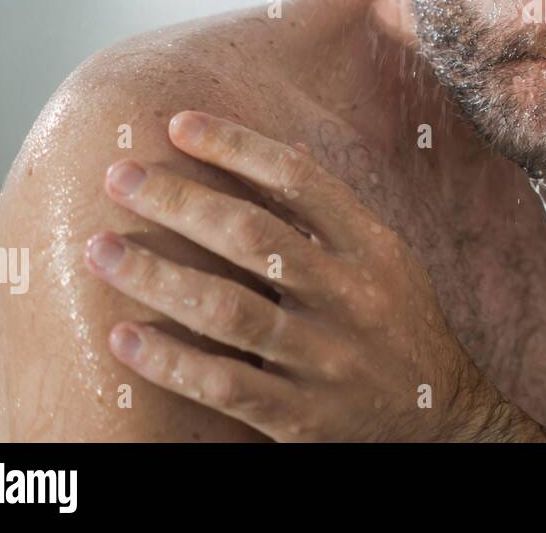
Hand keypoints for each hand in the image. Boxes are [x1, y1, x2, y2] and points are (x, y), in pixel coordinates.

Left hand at [85, 111, 507, 441]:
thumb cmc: (403, 327)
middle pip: (252, 236)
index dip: (237, 147)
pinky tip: (124, 337)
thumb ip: (335, 214)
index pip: (300, 181)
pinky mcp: (302, 416)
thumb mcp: (388, 261)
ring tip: (101, 250)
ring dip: (156, 276)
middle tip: (120, 176)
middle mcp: (350, 297)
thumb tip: (281, 148)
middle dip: (178, 200)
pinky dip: (170, 361)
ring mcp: (326, 359)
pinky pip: (224, 384)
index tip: (179, 124)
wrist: (444, 421)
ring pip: (227, 310)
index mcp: (372, 249)